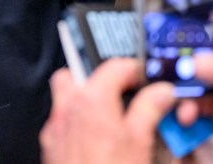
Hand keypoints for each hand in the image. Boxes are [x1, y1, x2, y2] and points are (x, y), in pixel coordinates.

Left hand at [41, 59, 175, 162]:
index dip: (134, 70)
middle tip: (121, 90)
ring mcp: (56, 128)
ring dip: (85, 99)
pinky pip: (62, 122)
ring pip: (65, 97)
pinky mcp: (51, 146)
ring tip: (110, 114)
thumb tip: (161, 92)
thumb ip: (150, 108)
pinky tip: (96, 139)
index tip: (147, 80)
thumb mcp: (140, 140)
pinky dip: (78, 123)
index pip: (114, 66)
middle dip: (98, 78)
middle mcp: (68, 108)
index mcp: (91, 100)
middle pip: (77, 74)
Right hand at [182, 0, 212, 162]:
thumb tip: (196, 60)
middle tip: (163, 47)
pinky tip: (185, 111)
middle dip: (183, 44)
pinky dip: (185, 104)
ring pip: (194, 70)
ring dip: (181, 79)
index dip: (209, 0)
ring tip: (173, 86)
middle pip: (204, 40)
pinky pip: (192, 97)